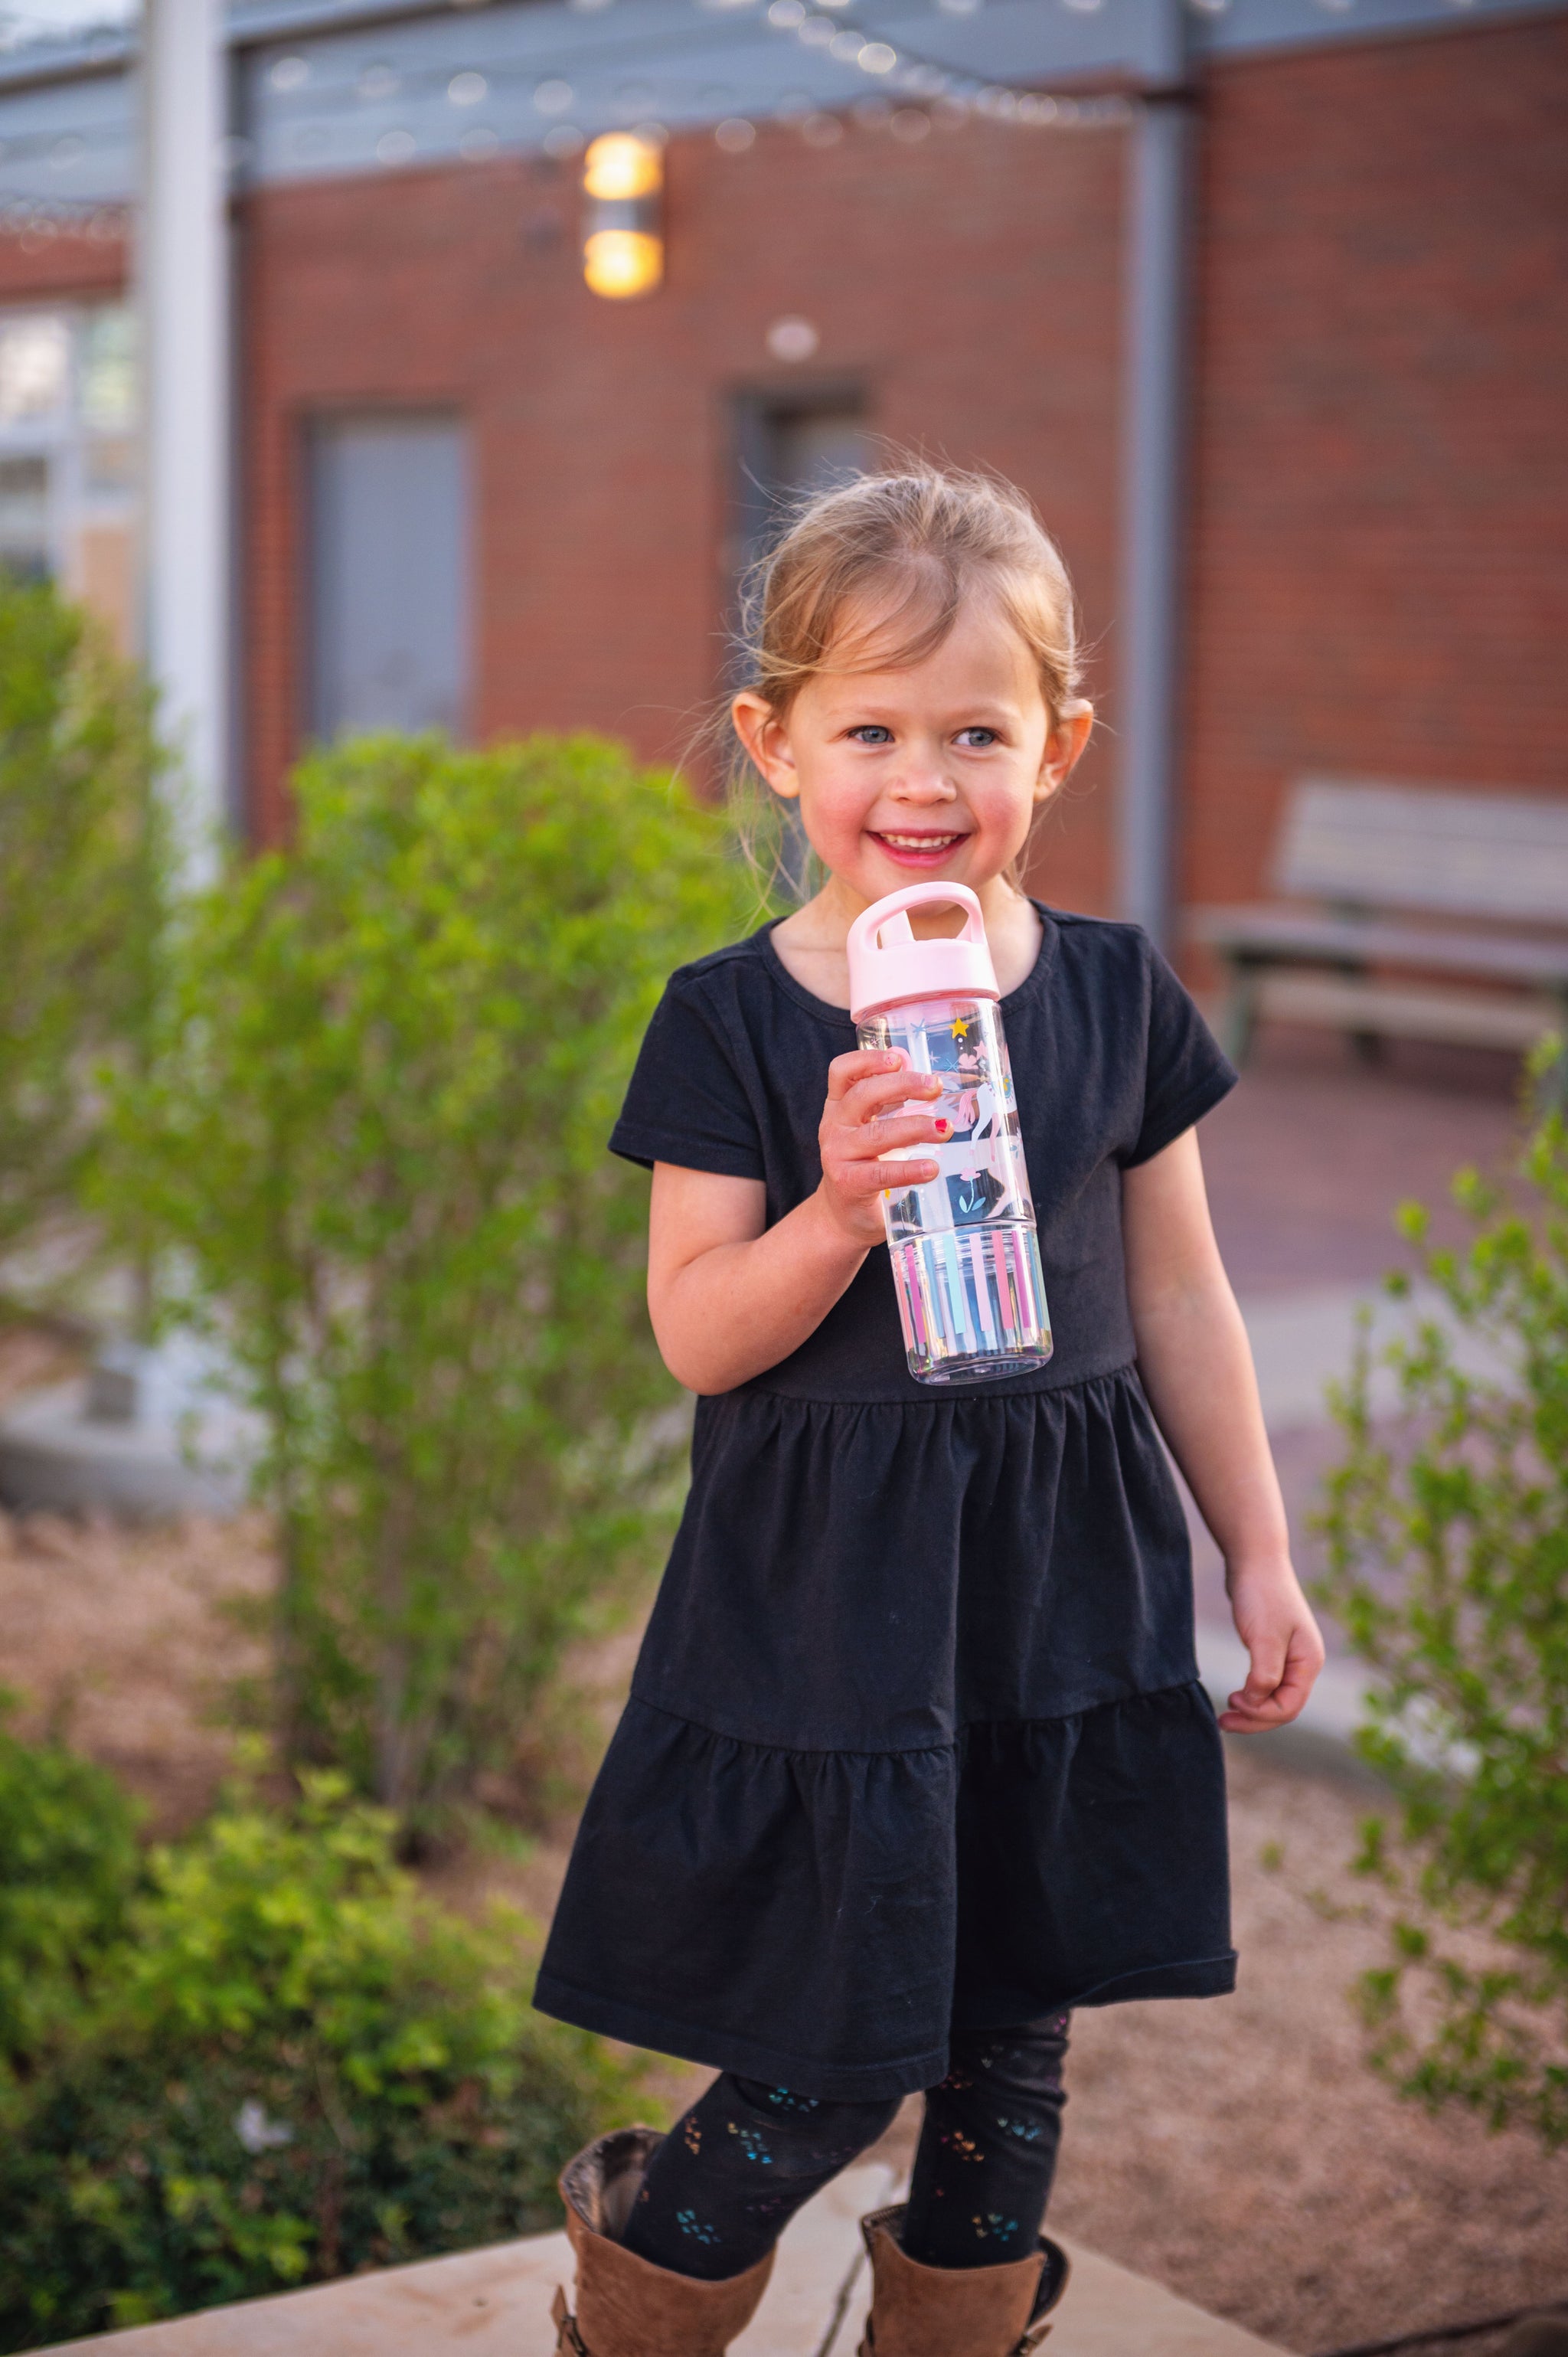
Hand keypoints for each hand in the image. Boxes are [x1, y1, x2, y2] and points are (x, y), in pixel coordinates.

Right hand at [815, 1047, 949, 1248]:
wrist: (844, 1215)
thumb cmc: (866, 1163)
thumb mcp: (873, 1127)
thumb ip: (891, 1100)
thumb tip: (921, 1071)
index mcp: (839, 1106)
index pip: (842, 1072)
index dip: (867, 1060)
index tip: (898, 1058)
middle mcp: (834, 1126)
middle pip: (863, 1095)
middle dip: (903, 1086)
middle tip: (935, 1087)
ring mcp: (837, 1155)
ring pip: (877, 1135)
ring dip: (914, 1128)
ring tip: (945, 1129)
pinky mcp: (848, 1184)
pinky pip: (881, 1173)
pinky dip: (909, 1169)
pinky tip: (931, 1168)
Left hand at [1220, 1564, 1325, 1732]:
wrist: (1254, 1559)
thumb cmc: (1262, 1594)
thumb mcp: (1264, 1636)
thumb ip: (1265, 1674)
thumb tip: (1257, 1704)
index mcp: (1308, 1662)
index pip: (1289, 1706)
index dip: (1261, 1713)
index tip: (1232, 1702)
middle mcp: (1303, 1663)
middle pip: (1282, 1707)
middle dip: (1254, 1719)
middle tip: (1221, 1723)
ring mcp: (1289, 1657)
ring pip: (1273, 1698)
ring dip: (1251, 1711)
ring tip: (1224, 1718)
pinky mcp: (1273, 1650)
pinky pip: (1265, 1683)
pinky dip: (1251, 1695)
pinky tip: (1235, 1697)